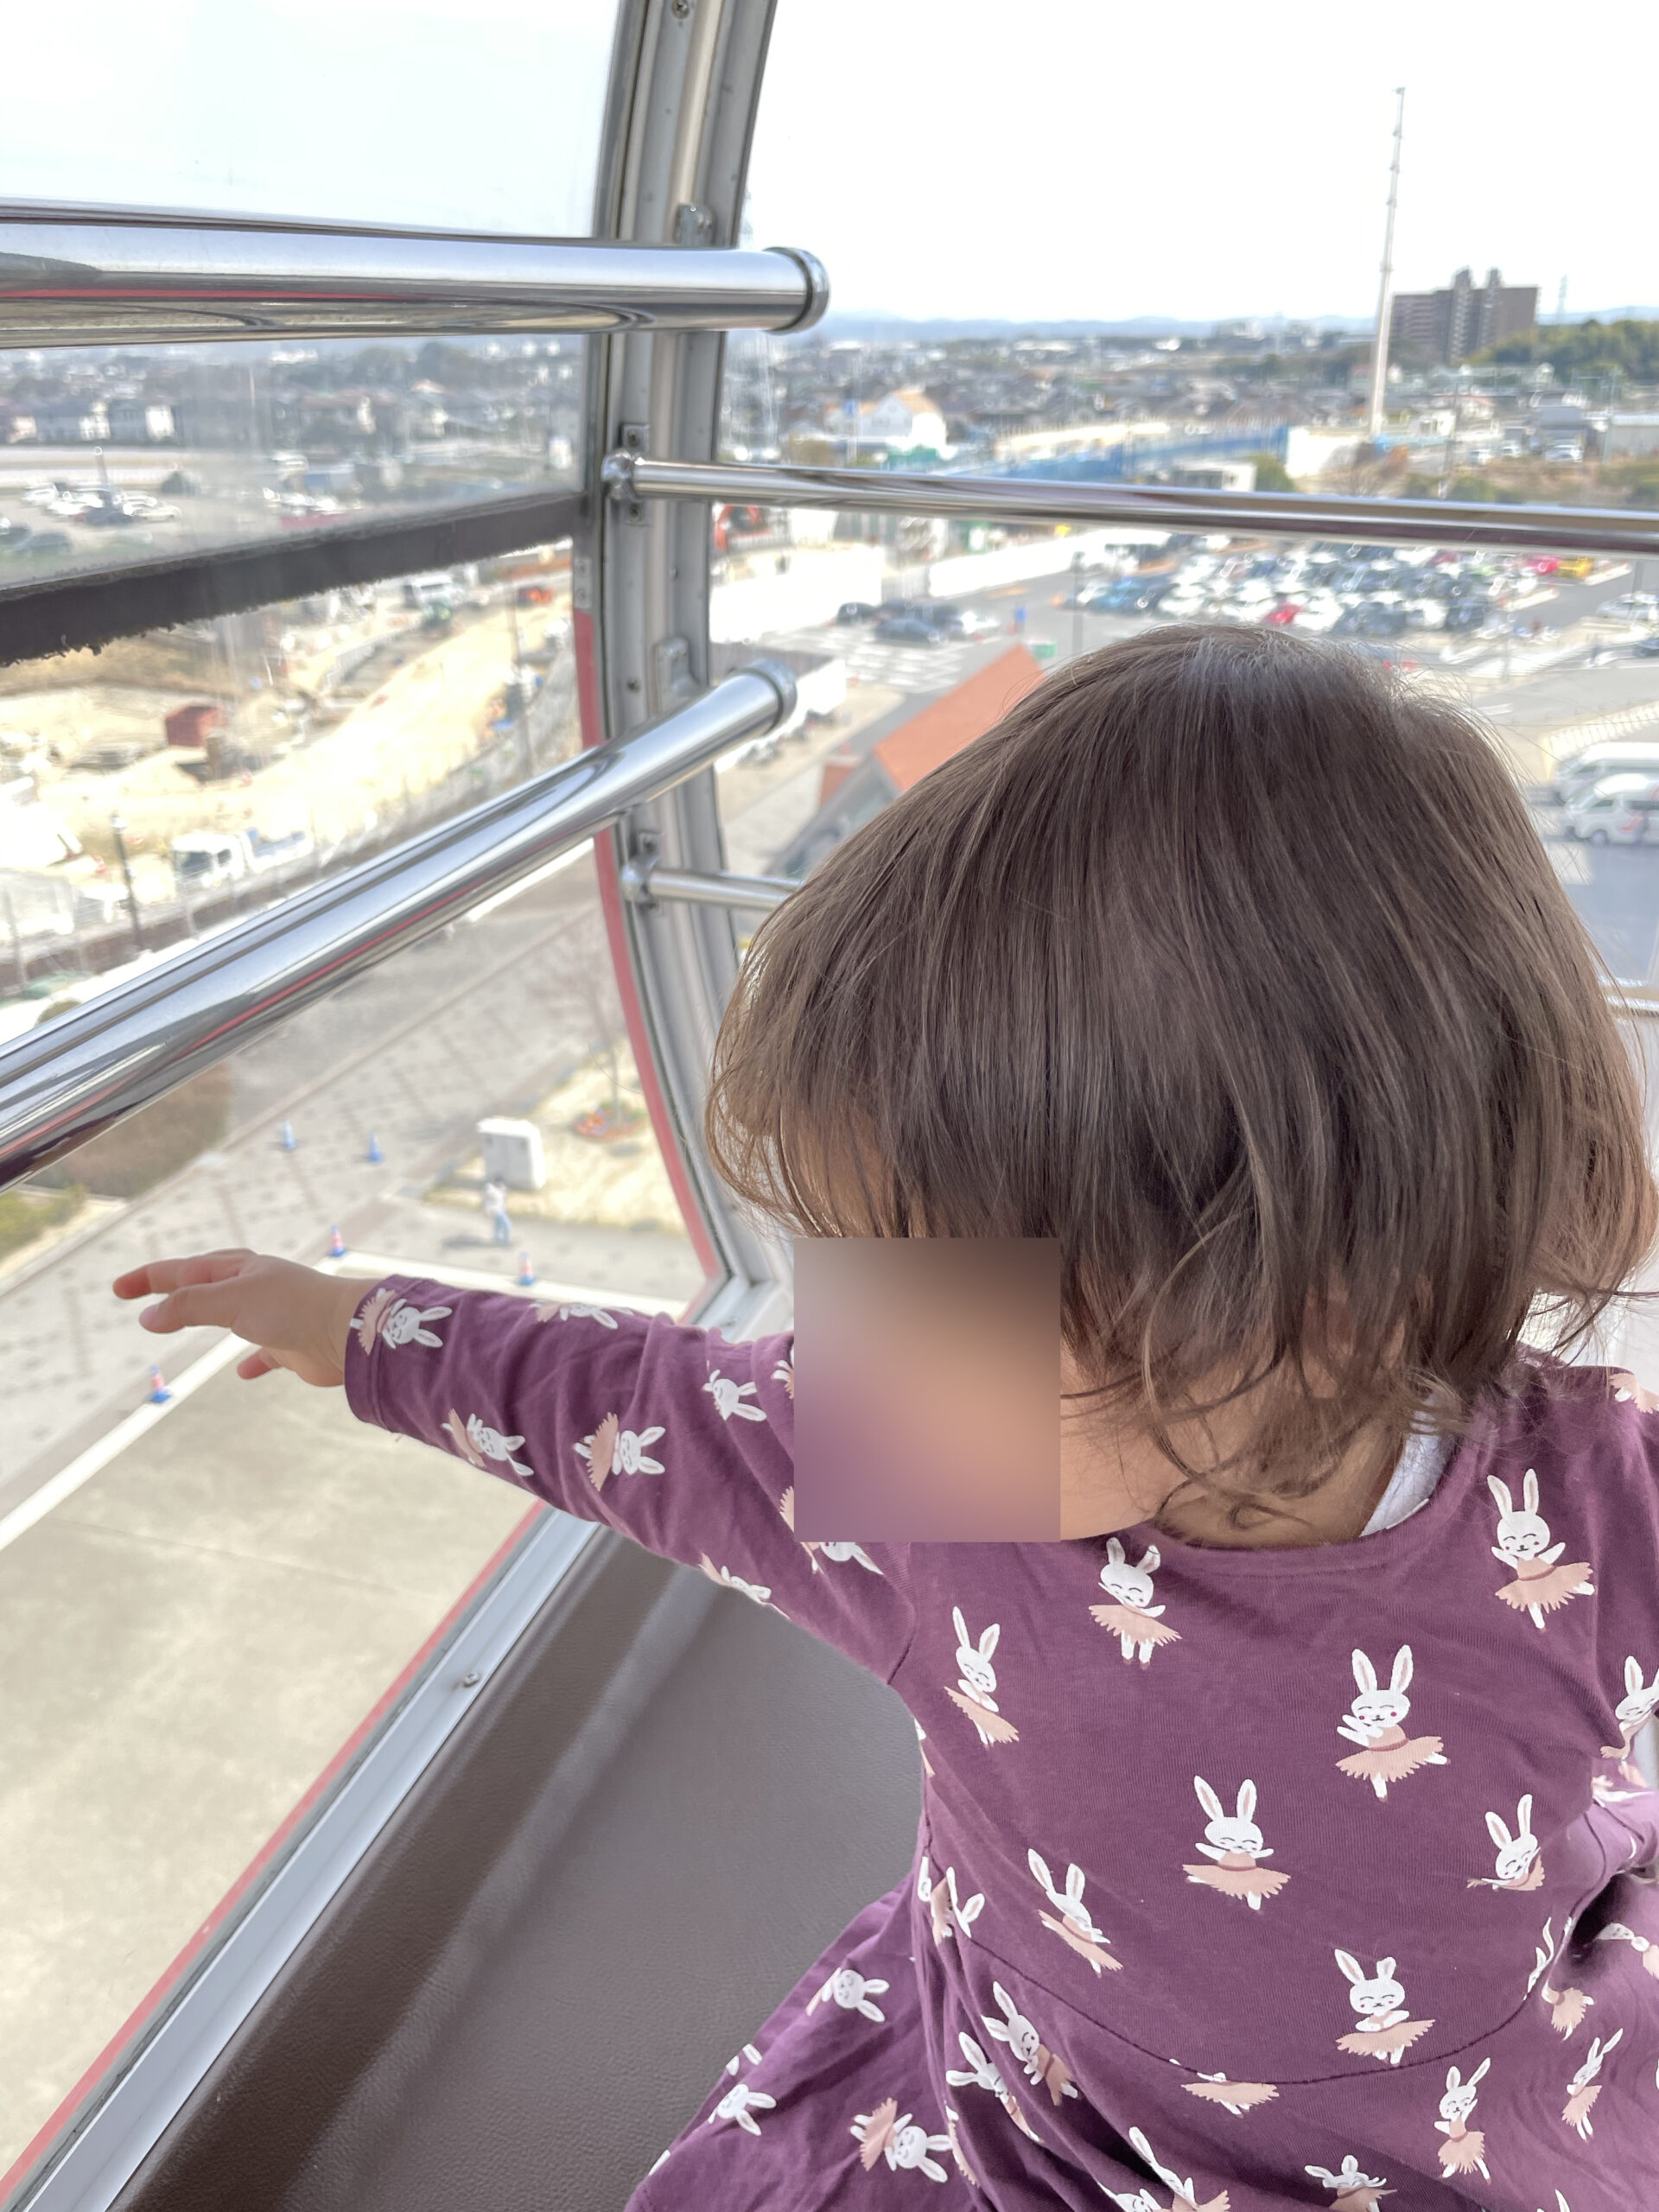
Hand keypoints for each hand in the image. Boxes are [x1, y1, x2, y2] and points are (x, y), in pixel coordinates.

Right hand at [112, 1249, 363, 1384]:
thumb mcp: (231, 1301)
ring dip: (207, 1317)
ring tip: (180, 1324)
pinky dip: (252, 1361)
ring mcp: (275, 1316)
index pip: (184, 1270)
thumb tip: (148, 1316)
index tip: (118, 1289)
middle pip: (205, 1285)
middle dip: (172, 1289)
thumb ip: (189, 1306)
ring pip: (232, 1315)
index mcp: (241, 1269)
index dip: (149, 1279)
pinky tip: (243, 1372)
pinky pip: (266, 1353)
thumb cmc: (292, 1308)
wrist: (348, 1332)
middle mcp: (256, 1288)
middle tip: (141, 1295)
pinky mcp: (292, 1347)